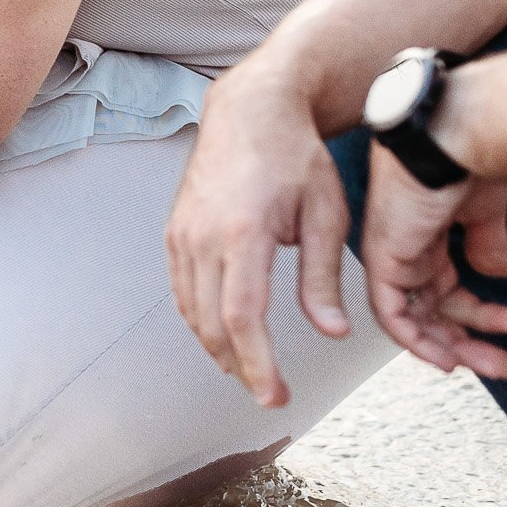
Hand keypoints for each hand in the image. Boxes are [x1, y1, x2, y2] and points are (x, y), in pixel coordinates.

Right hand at [168, 66, 355, 406]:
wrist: (250, 111)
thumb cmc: (295, 155)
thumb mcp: (327, 214)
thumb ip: (324, 277)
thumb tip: (331, 331)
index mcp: (242, 233)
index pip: (243, 317)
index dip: (257, 364)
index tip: (275, 395)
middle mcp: (202, 237)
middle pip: (212, 323)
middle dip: (240, 367)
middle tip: (270, 394)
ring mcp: (182, 234)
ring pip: (192, 311)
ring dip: (219, 347)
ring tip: (250, 371)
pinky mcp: (175, 231)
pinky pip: (183, 289)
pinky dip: (202, 319)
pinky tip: (225, 333)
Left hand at [359, 148, 506, 375]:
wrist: (460, 135)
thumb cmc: (472, 158)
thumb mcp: (484, 210)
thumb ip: (487, 242)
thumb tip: (497, 270)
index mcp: (426, 232)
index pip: (443, 287)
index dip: (475, 315)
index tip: (506, 330)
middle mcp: (405, 244)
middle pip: (431, 308)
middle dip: (470, 340)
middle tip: (503, 363)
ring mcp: (392, 251)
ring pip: (414, 319)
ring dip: (454, 347)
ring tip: (497, 364)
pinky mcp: (383, 256)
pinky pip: (391, 314)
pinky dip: (417, 341)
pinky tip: (447, 358)